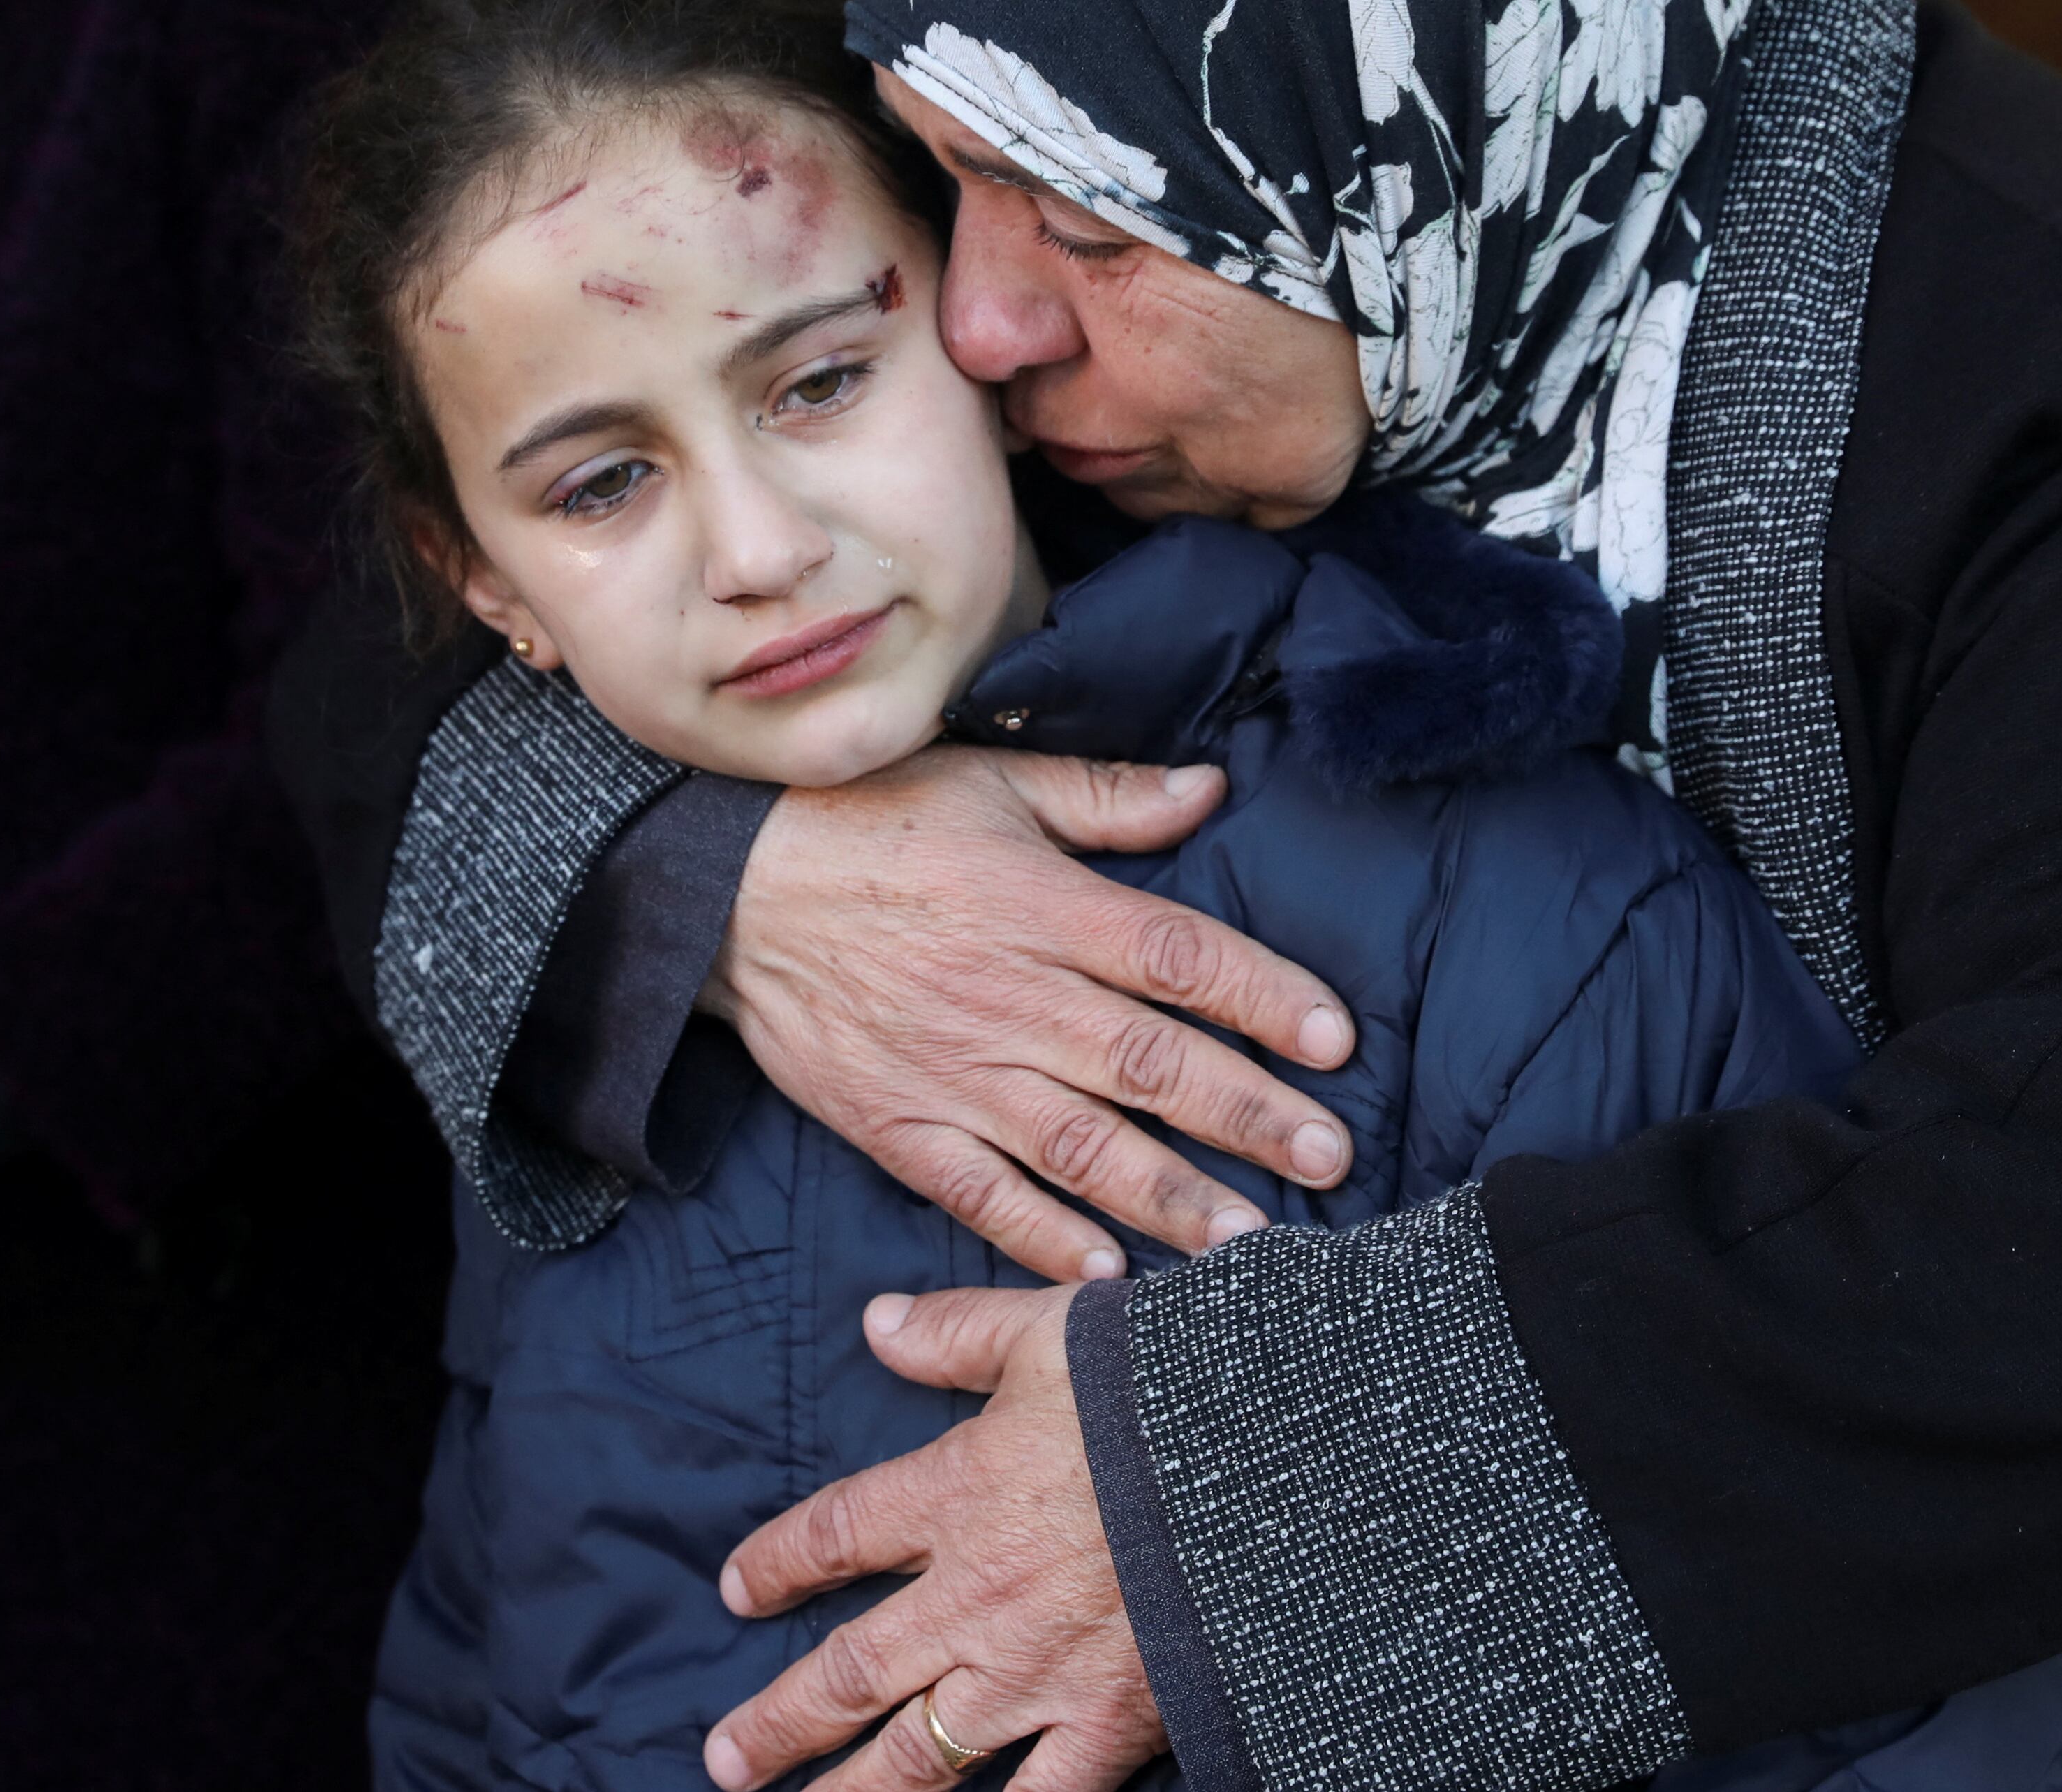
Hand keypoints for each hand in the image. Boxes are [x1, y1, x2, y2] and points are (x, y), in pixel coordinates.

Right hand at [707, 745, 1356, 1282]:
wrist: (726, 892)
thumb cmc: (870, 826)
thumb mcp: (990, 785)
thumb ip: (1106, 800)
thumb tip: (1211, 791)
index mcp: (1042, 908)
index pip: (1176, 958)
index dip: (1262, 997)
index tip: (1335, 1039)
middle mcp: (1010, 998)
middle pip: (1149, 1065)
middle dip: (1248, 1116)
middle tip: (1330, 1158)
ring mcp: (953, 1073)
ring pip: (1082, 1147)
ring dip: (1173, 1198)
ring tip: (1253, 1241)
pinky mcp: (899, 1128)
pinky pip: (981, 1196)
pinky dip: (1044, 1240)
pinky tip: (1110, 1277)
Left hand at [709, 1285, 1157, 1791]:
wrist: (1275, 1460)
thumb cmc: (1165, 1388)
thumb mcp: (1053, 1330)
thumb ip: (957, 1333)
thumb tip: (875, 1324)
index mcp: (958, 1495)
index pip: (835, 1536)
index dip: (776, 1565)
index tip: (737, 1589)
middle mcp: (978, 1596)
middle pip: (851, 1673)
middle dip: (781, 1721)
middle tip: (727, 1758)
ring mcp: (1040, 1671)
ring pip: (918, 1755)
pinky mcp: (1110, 1722)